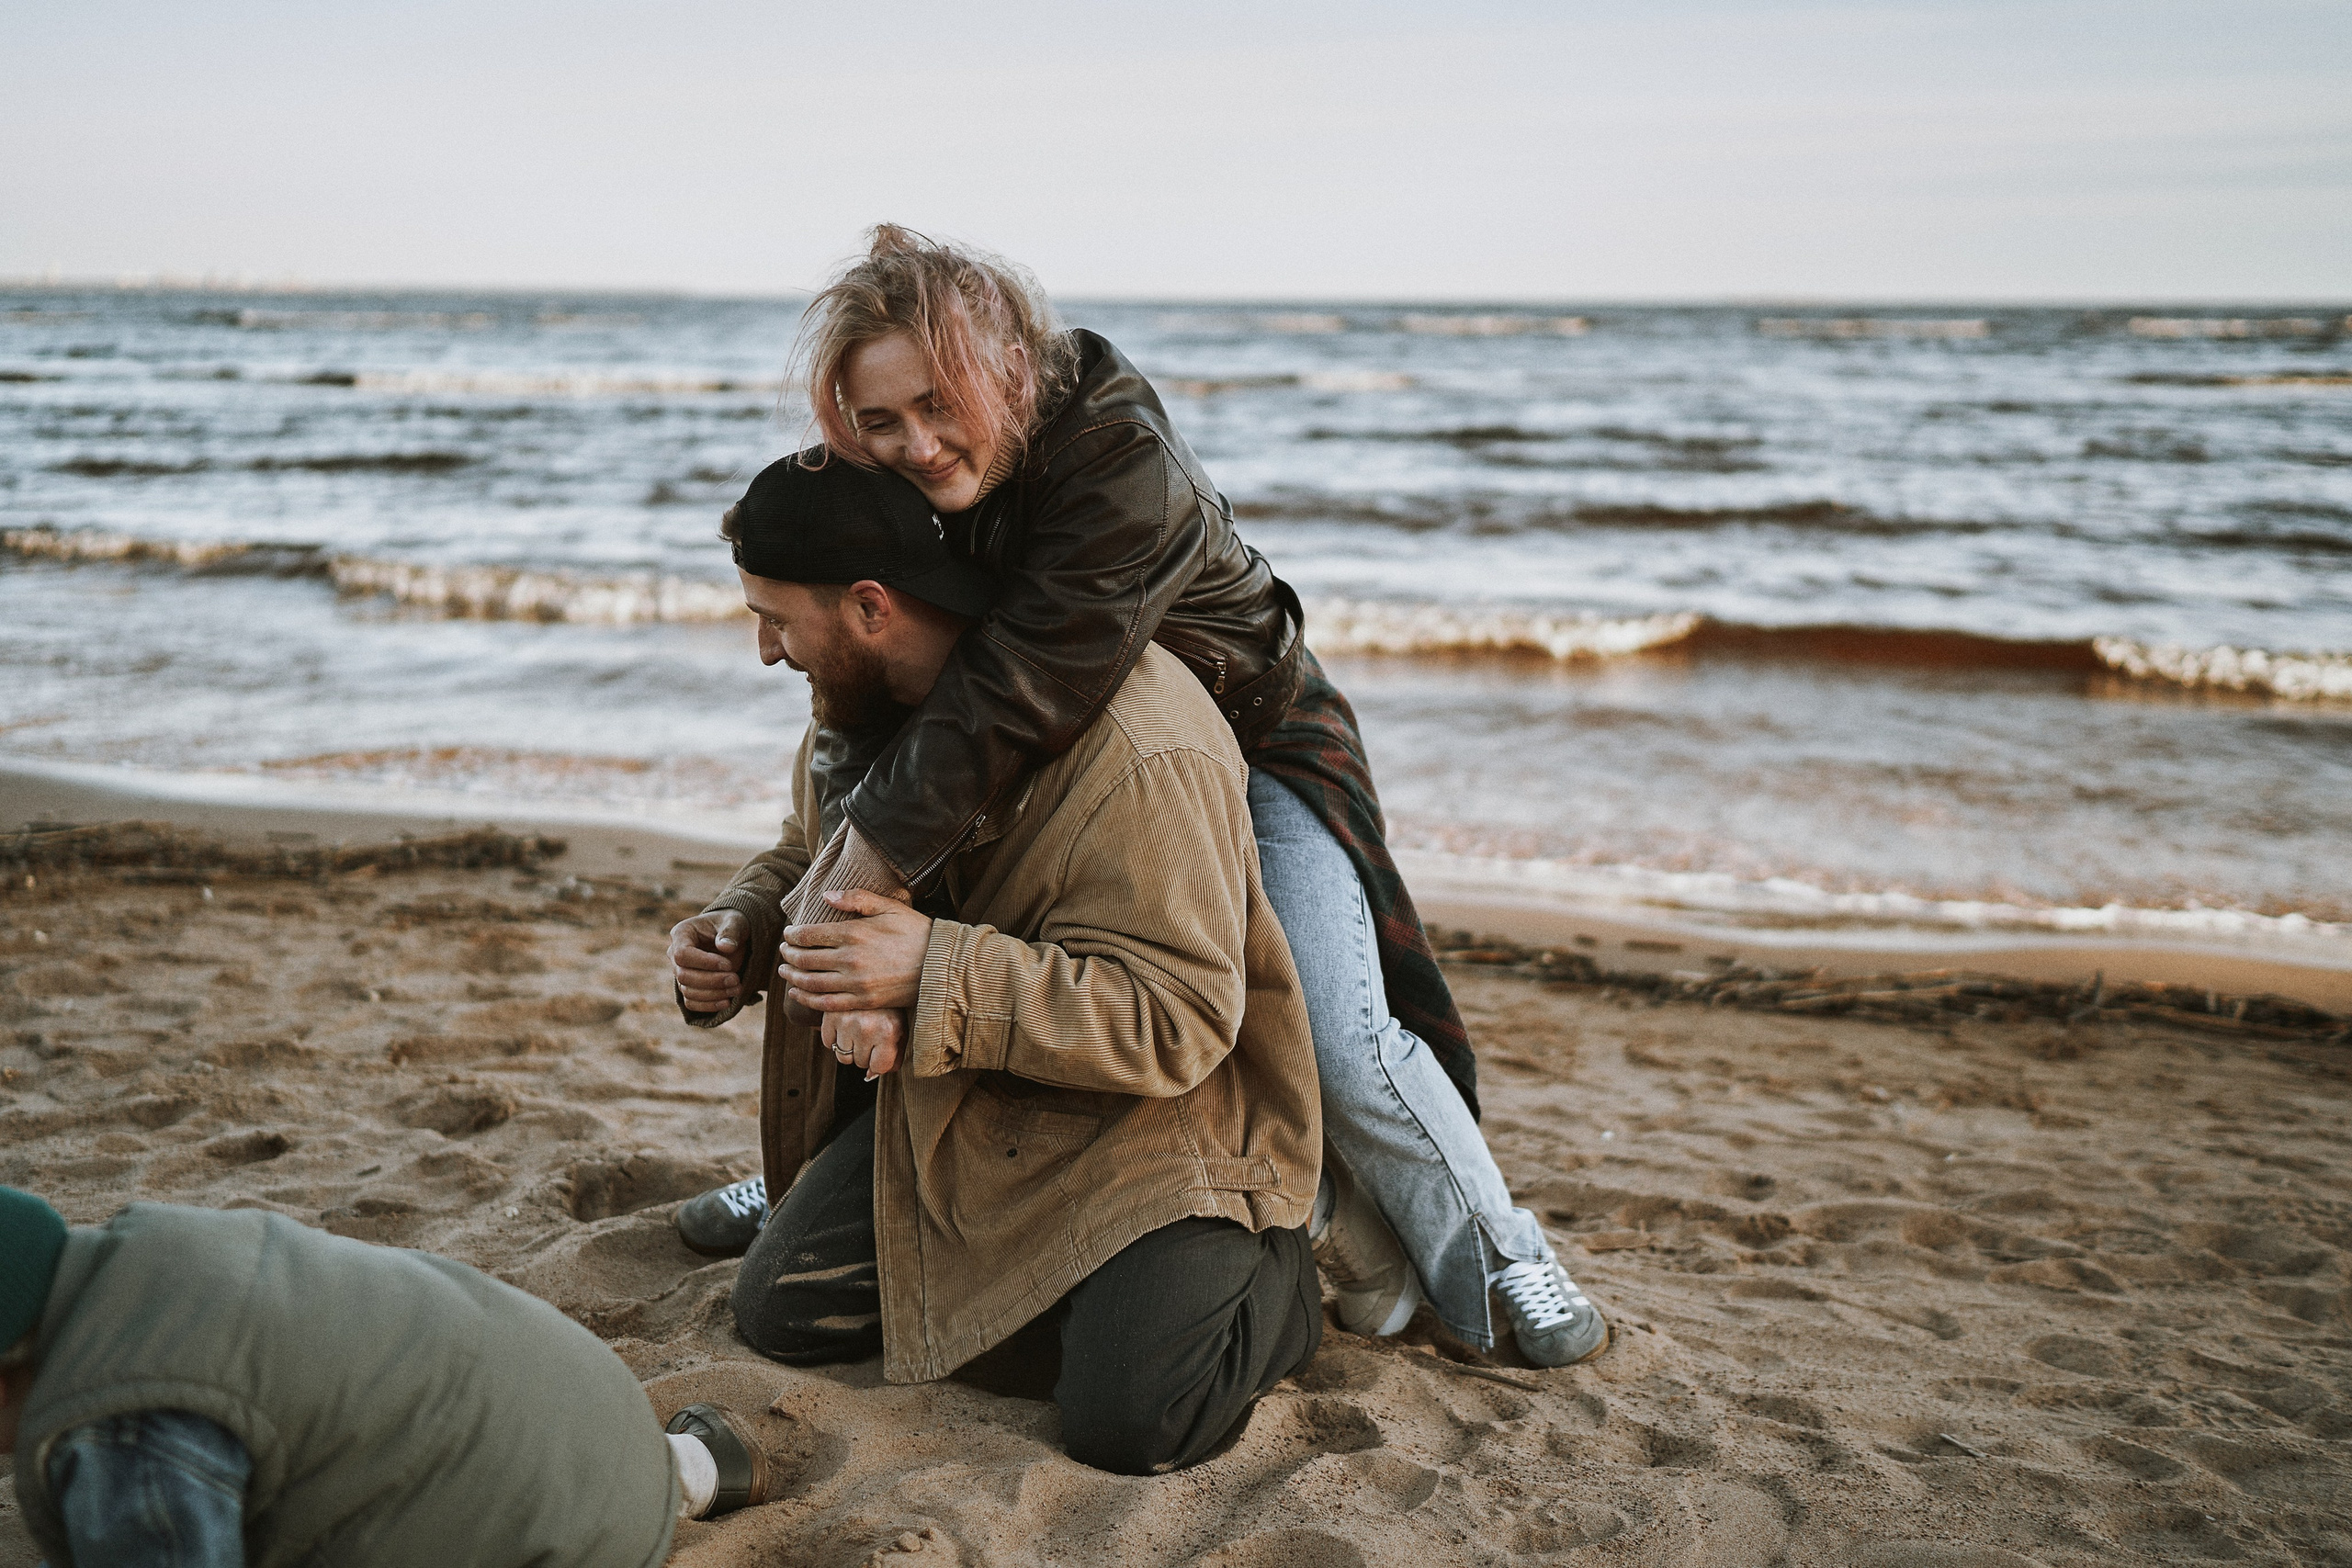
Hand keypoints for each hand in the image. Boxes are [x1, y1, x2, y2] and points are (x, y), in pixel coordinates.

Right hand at [669, 910, 750, 1013]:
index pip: (682, 954)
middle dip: (712, 981)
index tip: (728, 965)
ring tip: (737, 989)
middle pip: (684, 976)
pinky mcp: (688, 986)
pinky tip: (727, 1002)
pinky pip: (691, 1002)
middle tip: (736, 980)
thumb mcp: (735, 922)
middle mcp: (674, 954)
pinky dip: (708, 1005)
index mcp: (682, 933)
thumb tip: (726, 947)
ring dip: (714, 994)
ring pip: (688, 991)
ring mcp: (679, 972)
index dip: (705, 963)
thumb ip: (731, 932)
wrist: (731, 937)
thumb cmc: (730, 925)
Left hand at [781, 889, 931, 1012]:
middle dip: (789, 954)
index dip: (793, 934)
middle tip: (784, 951)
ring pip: (811, 982)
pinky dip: (807, 999)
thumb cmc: (916, 932)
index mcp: (854, 932)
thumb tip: (826, 895)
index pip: (809, 934)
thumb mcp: (890, 906)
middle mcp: (850, 959)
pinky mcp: (863, 1002)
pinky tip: (798, 994)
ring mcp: (855, 984)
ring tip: (785, 971)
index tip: (788, 933)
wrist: (941, 965)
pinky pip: (826, 1004)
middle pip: (805, 958)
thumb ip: (857, 899)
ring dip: (793, 976)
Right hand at [823, 1008, 904, 1078]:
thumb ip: (893, 1056)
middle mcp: (866, 1028)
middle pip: (859, 1062)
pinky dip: (835, 1037)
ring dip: (849, 1047)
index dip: (880, 1061)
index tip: (882, 1048)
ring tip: (858, 1029)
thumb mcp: (901, 1028)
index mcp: (888, 1032)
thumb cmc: (889, 1007)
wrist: (873, 974)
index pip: (878, 1067)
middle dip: (865, 1053)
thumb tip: (870, 1075)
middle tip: (870, 1034)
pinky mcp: (829, 1015)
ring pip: (842, 1056)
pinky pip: (828, 1043)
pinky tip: (845, 1023)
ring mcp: (845, 1022)